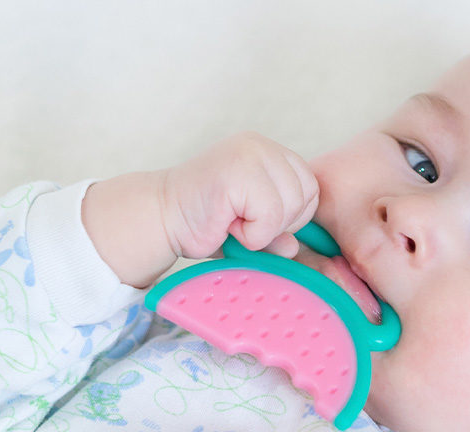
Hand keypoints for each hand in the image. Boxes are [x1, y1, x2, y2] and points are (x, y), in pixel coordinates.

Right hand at [159, 131, 319, 259]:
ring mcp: (249, 154)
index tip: (256, 220)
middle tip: (242, 223)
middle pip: (306, 194)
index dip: (291, 215)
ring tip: (232, 222)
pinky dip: (252, 235)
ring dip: (264, 230)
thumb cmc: (203, 222)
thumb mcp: (251, 226)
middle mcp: (260, 145)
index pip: (310, 185)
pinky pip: (270, 215)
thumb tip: (293, 247)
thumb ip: (277, 232)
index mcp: (267, 150)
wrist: (159, 219)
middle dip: (280, 223)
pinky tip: (226, 225)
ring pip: (290, 205)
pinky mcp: (237, 173)